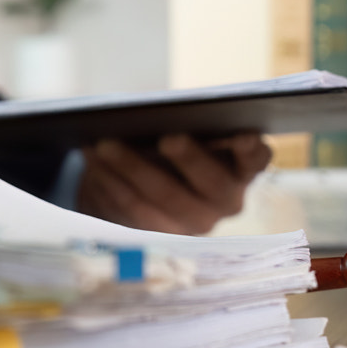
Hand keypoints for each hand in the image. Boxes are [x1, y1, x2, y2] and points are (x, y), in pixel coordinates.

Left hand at [76, 133, 273, 234]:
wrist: (143, 183)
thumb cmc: (171, 142)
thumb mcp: (183, 130)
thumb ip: (186, 123)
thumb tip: (158, 111)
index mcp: (242, 168)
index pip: (255, 160)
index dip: (250, 150)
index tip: (242, 135)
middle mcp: (225, 202)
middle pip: (210, 185)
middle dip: (188, 159)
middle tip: (168, 137)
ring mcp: (192, 224)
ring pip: (162, 200)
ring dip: (131, 168)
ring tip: (105, 143)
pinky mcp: (155, 236)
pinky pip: (131, 211)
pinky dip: (109, 181)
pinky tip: (91, 158)